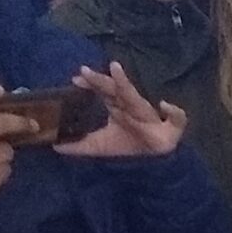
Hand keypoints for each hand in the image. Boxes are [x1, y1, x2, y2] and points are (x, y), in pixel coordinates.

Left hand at [57, 62, 185, 159]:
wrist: (155, 163)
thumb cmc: (130, 146)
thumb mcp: (101, 148)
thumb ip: (79, 146)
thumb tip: (55, 146)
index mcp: (119, 108)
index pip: (103, 91)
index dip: (92, 84)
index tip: (77, 78)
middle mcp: (133, 108)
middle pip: (116, 91)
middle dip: (102, 81)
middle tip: (85, 71)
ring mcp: (152, 117)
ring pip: (138, 100)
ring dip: (128, 86)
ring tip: (116, 70)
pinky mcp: (172, 129)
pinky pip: (176, 118)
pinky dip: (174, 112)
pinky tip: (165, 106)